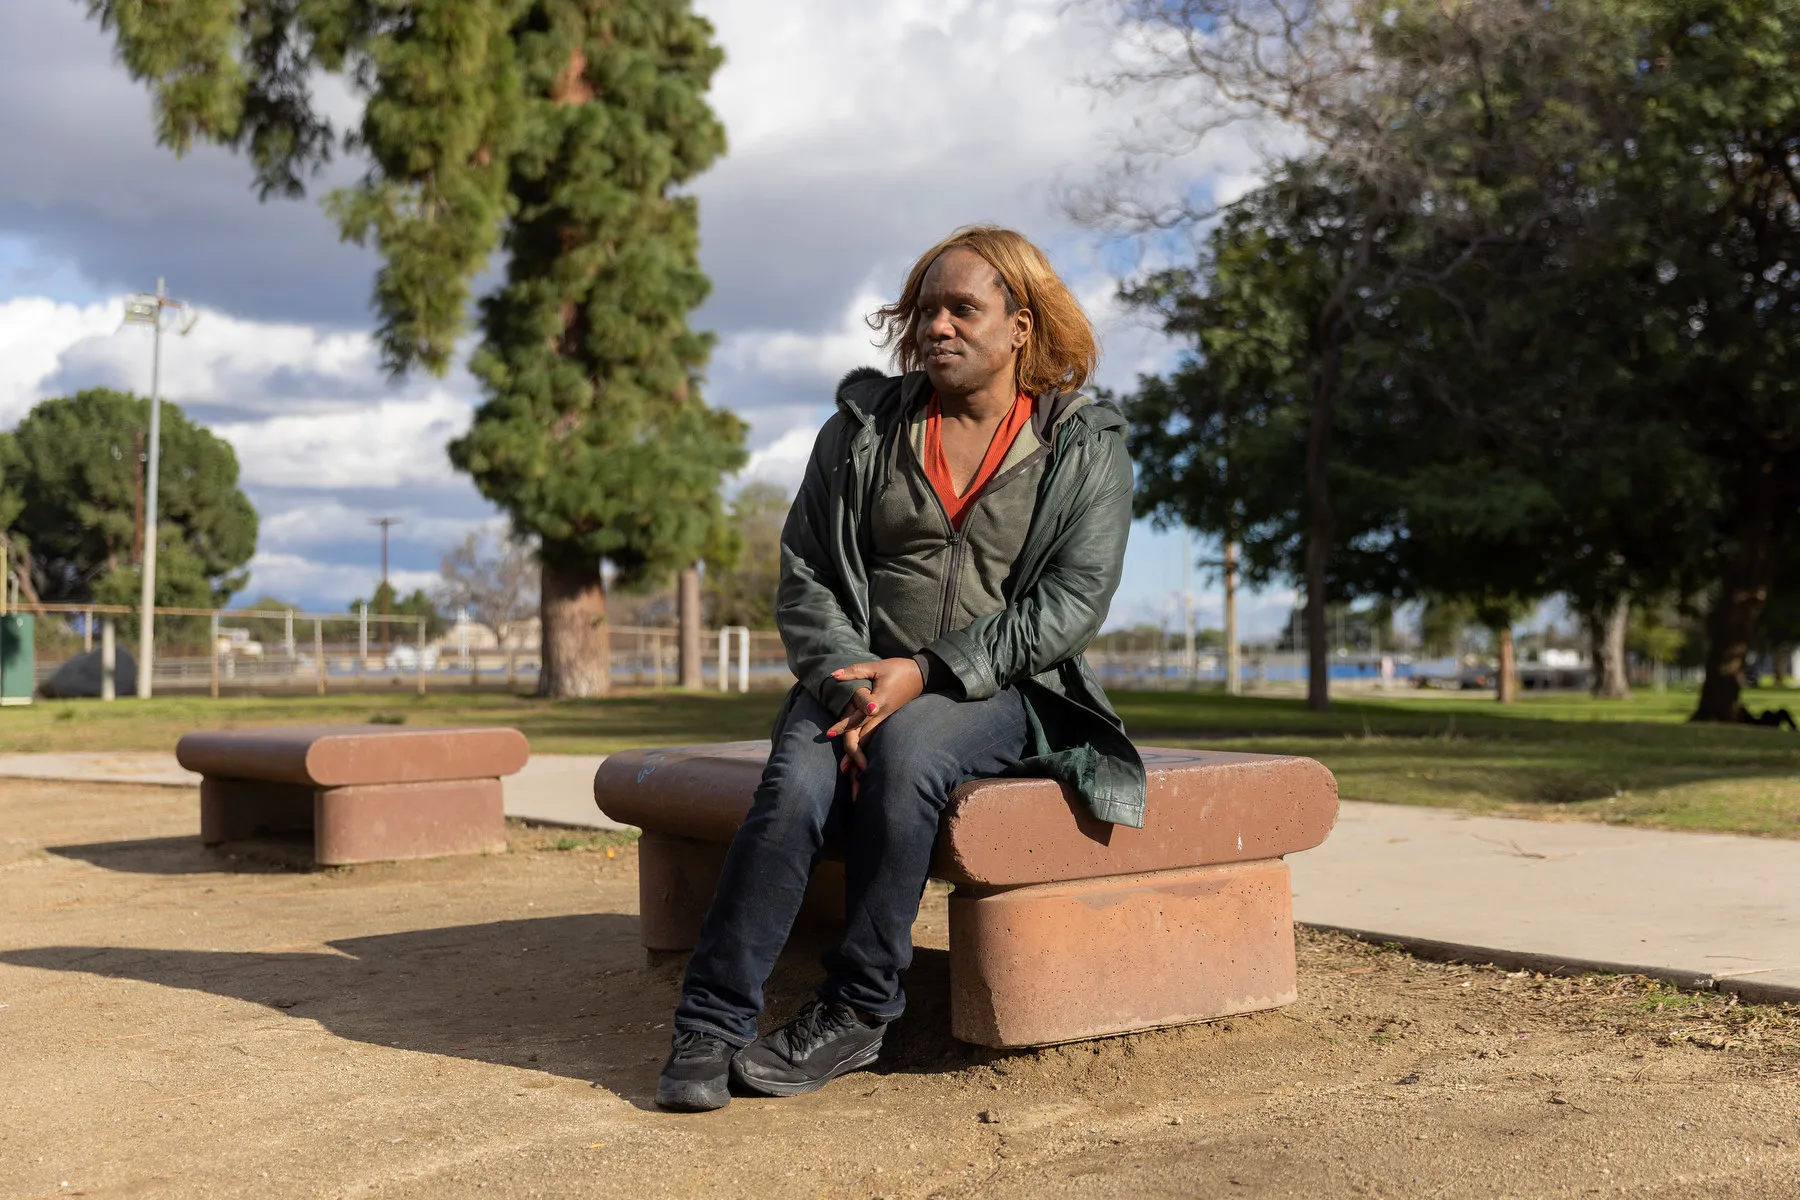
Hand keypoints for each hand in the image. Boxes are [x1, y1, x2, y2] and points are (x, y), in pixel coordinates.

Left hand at [826, 658, 926, 783]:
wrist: (921, 675)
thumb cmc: (898, 669)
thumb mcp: (876, 668)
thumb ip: (854, 671)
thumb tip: (834, 675)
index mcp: (878, 702)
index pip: (857, 718)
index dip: (843, 725)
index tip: (829, 733)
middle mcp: (882, 714)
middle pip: (865, 736)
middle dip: (854, 753)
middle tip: (843, 769)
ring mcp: (887, 718)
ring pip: (871, 739)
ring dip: (861, 755)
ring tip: (851, 771)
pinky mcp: (889, 719)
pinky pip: (876, 736)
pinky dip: (868, 747)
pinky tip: (862, 758)